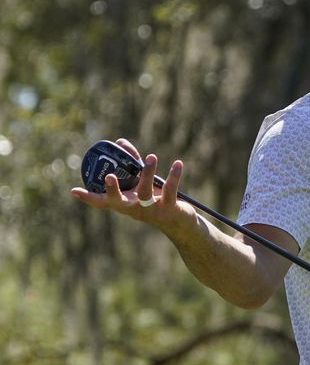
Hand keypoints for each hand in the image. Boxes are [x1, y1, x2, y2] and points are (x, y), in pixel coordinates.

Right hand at [70, 138, 195, 229]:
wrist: (179, 222)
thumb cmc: (156, 199)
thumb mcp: (142, 183)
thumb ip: (132, 163)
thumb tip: (120, 142)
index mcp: (125, 203)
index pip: (103, 202)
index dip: (88, 198)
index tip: (74, 191)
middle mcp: (134, 208)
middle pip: (119, 202)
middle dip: (112, 190)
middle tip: (108, 177)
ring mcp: (151, 209)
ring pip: (146, 192)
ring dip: (148, 173)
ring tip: (151, 156)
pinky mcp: (169, 208)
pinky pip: (170, 190)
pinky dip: (174, 176)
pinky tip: (177, 163)